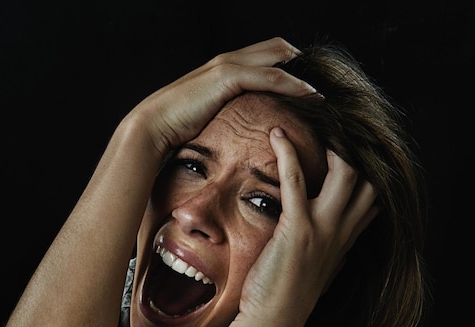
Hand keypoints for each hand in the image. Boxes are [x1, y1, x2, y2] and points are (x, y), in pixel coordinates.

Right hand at [128, 37, 316, 155]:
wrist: (152, 126)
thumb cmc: (174, 128)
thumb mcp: (204, 117)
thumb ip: (222, 114)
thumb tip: (236, 130)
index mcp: (221, 69)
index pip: (261, 56)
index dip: (284, 63)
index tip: (304, 81)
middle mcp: (226, 61)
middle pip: (273, 48)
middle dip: (297, 61)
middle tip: (319, 78)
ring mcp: (226, 66)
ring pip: (275, 58)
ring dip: (300, 71)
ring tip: (322, 87)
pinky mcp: (227, 77)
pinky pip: (270, 77)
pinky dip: (292, 84)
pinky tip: (309, 94)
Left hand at [237, 128, 378, 326]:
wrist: (273, 325)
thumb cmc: (286, 300)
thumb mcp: (319, 276)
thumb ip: (331, 257)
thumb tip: (340, 250)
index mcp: (344, 243)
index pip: (372, 202)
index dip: (369, 177)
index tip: (353, 157)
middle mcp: (341, 233)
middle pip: (369, 182)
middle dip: (357, 155)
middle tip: (333, 136)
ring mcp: (323, 229)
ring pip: (346, 174)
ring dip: (332, 147)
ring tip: (310, 128)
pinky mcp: (299, 228)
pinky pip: (297, 180)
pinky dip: (288, 153)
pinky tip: (276, 135)